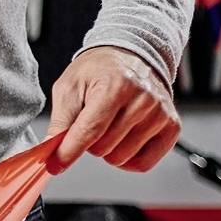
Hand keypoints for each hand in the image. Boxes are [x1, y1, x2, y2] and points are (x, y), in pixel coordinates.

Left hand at [45, 46, 179, 171]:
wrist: (131, 56)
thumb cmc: (99, 71)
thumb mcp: (70, 87)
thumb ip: (60, 121)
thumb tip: (49, 152)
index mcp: (115, 85)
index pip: (90, 130)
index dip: (69, 151)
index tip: (55, 165)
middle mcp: (143, 99)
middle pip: (104, 148)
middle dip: (90, 142)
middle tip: (92, 122)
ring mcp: (160, 114)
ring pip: (122, 158)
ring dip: (109, 149)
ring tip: (110, 125)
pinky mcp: (171, 126)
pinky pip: (144, 163)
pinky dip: (128, 159)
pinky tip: (124, 139)